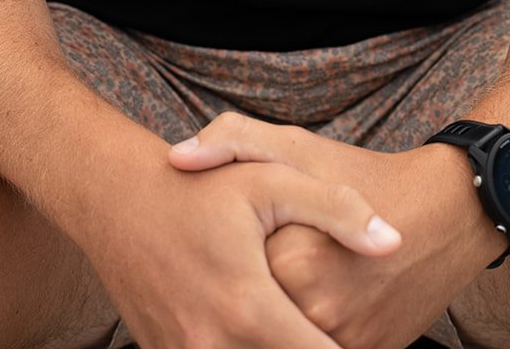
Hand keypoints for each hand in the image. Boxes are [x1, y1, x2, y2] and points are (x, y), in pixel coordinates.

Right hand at [88, 133, 402, 348]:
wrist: (116, 199)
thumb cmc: (200, 187)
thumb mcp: (272, 177)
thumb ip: (338, 210)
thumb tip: (393, 244)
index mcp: (250, 307)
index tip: (368, 335)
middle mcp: (213, 345)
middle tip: (340, 331)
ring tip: (304, 331)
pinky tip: (261, 334)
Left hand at [168, 113, 502, 348]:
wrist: (449, 212)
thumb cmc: (365, 172)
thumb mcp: (297, 144)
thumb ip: (231, 141)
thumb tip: (177, 158)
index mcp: (289, 261)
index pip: (228, 280)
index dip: (225, 262)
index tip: (229, 245)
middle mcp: (315, 312)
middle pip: (255, 315)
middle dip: (249, 294)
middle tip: (258, 264)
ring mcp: (345, 342)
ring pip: (284, 337)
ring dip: (275, 318)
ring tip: (285, 280)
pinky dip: (309, 330)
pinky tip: (313, 296)